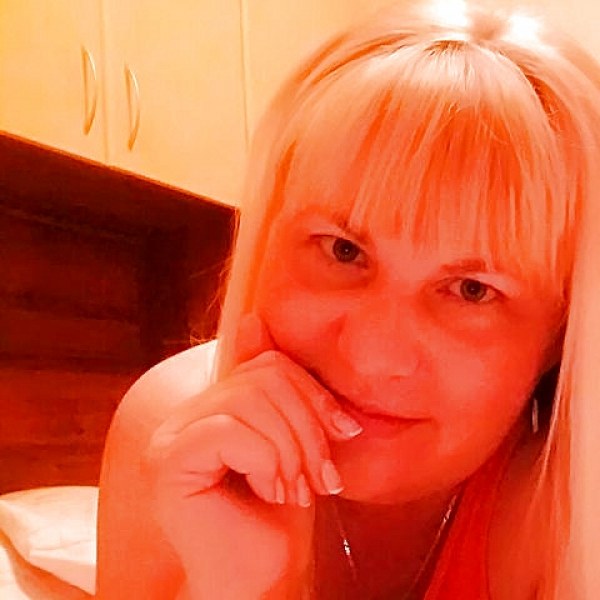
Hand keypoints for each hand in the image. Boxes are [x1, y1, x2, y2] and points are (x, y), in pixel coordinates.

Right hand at [145, 314, 362, 598]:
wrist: (262, 578)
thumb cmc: (279, 515)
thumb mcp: (292, 439)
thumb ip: (277, 389)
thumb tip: (253, 319)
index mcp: (214, 406)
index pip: (268, 364)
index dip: (312, 394)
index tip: (342, 434)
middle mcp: (186, 415)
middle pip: (263, 378)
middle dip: (307, 427)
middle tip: (320, 476)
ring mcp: (172, 437)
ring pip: (250, 400)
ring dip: (291, 450)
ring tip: (296, 488)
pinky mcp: (168, 462)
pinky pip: (230, 430)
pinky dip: (266, 460)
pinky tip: (270, 492)